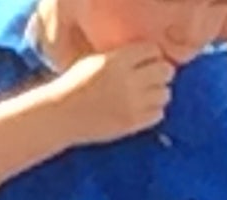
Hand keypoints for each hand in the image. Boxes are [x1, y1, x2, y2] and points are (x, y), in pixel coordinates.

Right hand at [45, 43, 174, 145]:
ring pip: (165, 93)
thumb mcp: (95, 61)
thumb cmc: (75, 86)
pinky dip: (154, 110)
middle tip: (150, 78)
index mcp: (117, 61)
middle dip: (160, 73)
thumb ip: (121, 57)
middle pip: (165, 71)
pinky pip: (159, 113)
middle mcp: (128, 81)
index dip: (151, 55)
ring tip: (145, 94)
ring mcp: (132, 103)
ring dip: (158, 92)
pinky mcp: (133, 123)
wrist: (61, 115)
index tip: (146, 60)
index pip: (152, 50)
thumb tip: (148, 58)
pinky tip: (141, 109)